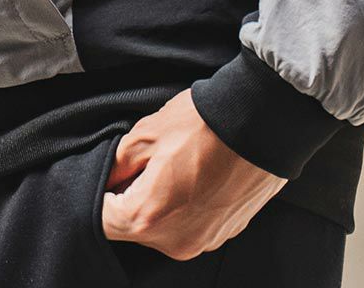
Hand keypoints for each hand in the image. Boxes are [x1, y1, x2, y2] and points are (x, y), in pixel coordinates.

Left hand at [98, 86, 288, 260]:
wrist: (262, 122)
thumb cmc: (206, 124)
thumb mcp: (148, 133)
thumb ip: (118, 164)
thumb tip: (107, 180)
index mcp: (149, 217)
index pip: (103, 220)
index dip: (101, 193)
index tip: (111, 176)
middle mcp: (175, 241)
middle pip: (135, 226)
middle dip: (134, 196)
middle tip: (149, 162)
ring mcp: (203, 241)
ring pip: (164, 227)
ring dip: (163, 201)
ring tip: (178, 164)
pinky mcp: (224, 233)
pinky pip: (192, 224)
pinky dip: (189, 204)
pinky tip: (199, 172)